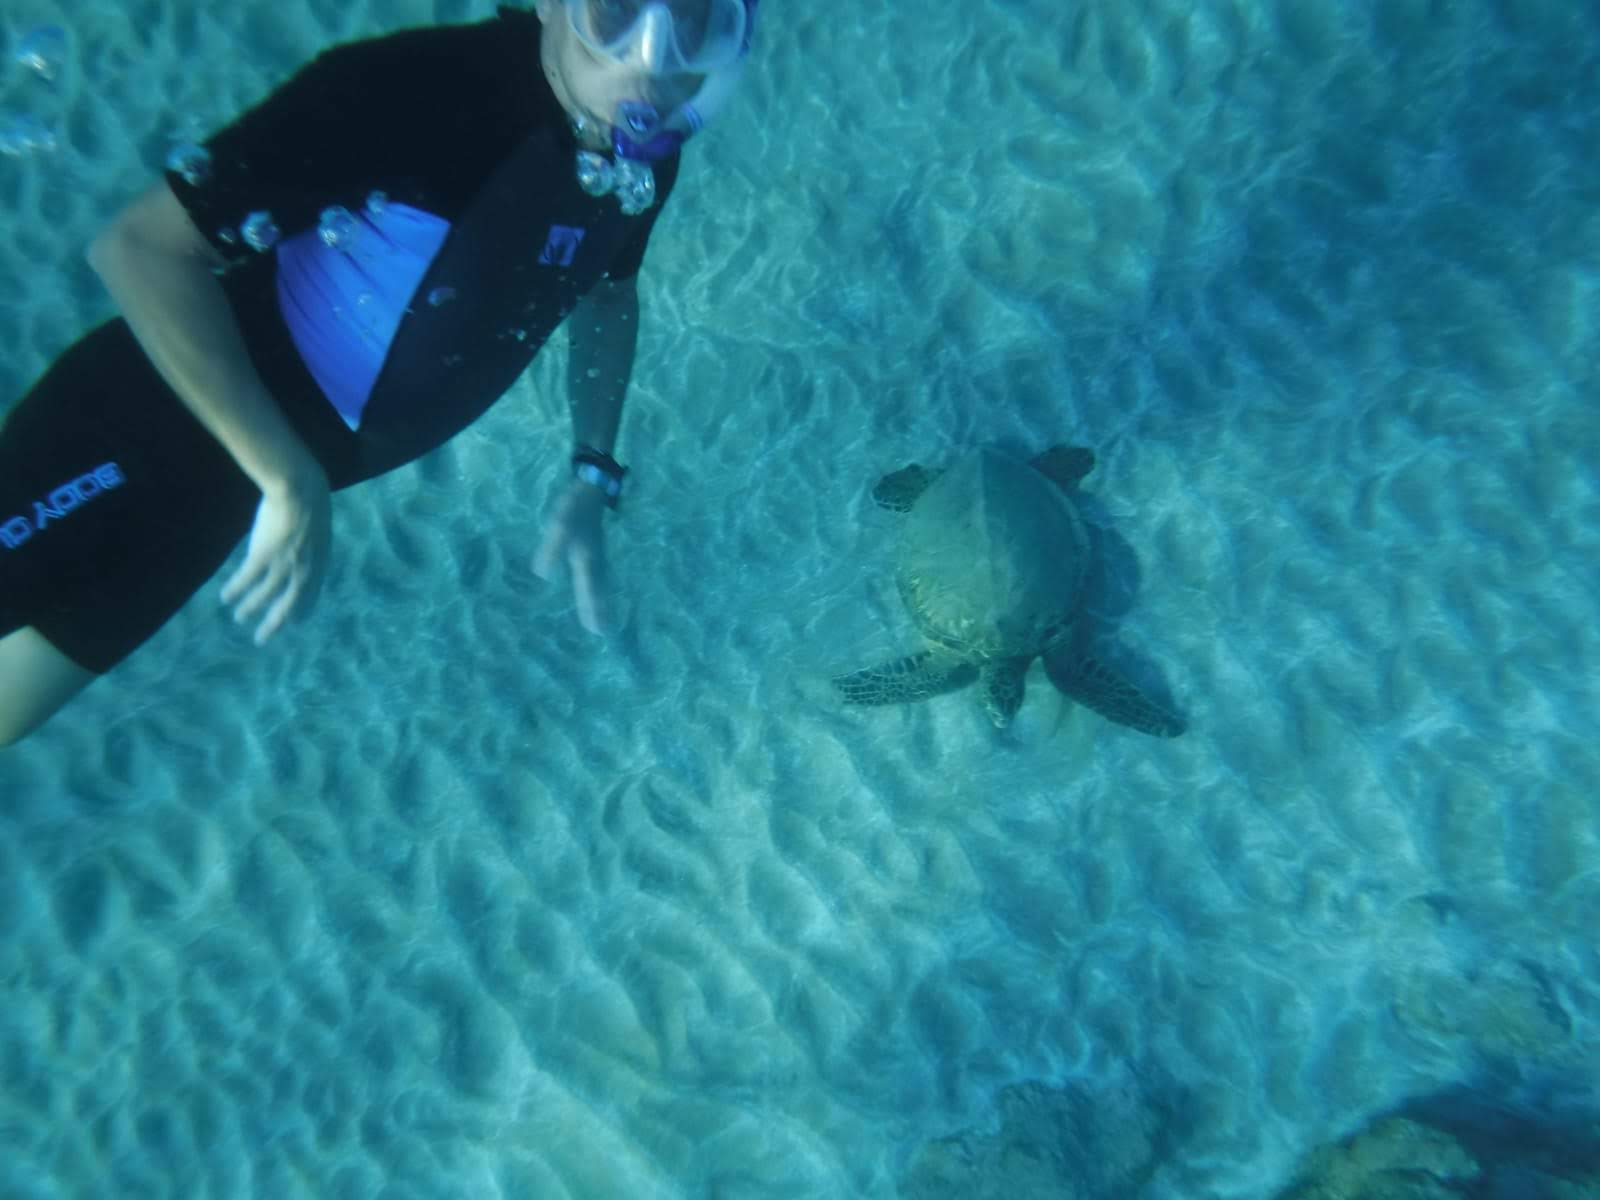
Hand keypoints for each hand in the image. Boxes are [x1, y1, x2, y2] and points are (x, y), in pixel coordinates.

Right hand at [220, 462, 331, 644]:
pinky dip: (236, 590)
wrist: (300, 488)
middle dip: (275, 624)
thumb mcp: (319, 530)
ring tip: (240, 619)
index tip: (294, 623)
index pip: (311, 595)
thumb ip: (313, 546)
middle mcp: (304, 569)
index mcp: (320, 563)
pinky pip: (246, 579)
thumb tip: (307, 551)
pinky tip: (227, 597)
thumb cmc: (310, 502)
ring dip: (250, 609)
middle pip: (289, 605)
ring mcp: (284, 563)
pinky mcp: (264, 555)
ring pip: (264, 595)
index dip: (301, 611)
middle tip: (263, 638)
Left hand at [533, 480, 610, 634]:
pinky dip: (600, 589)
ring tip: (603, 619)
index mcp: (587, 560)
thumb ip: (551, 550)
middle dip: (600, 611)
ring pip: (601, 584)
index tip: (595, 629)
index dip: (591, 609)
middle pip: (599, 591)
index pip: (589, 590)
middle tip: (603, 632)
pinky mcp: (596, 550)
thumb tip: (541, 574)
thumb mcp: (559, 527)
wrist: (591, 489)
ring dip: (602, 602)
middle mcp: (596, 561)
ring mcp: (598, 556)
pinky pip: (599, 577)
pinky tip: (598, 592)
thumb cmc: (574, 508)